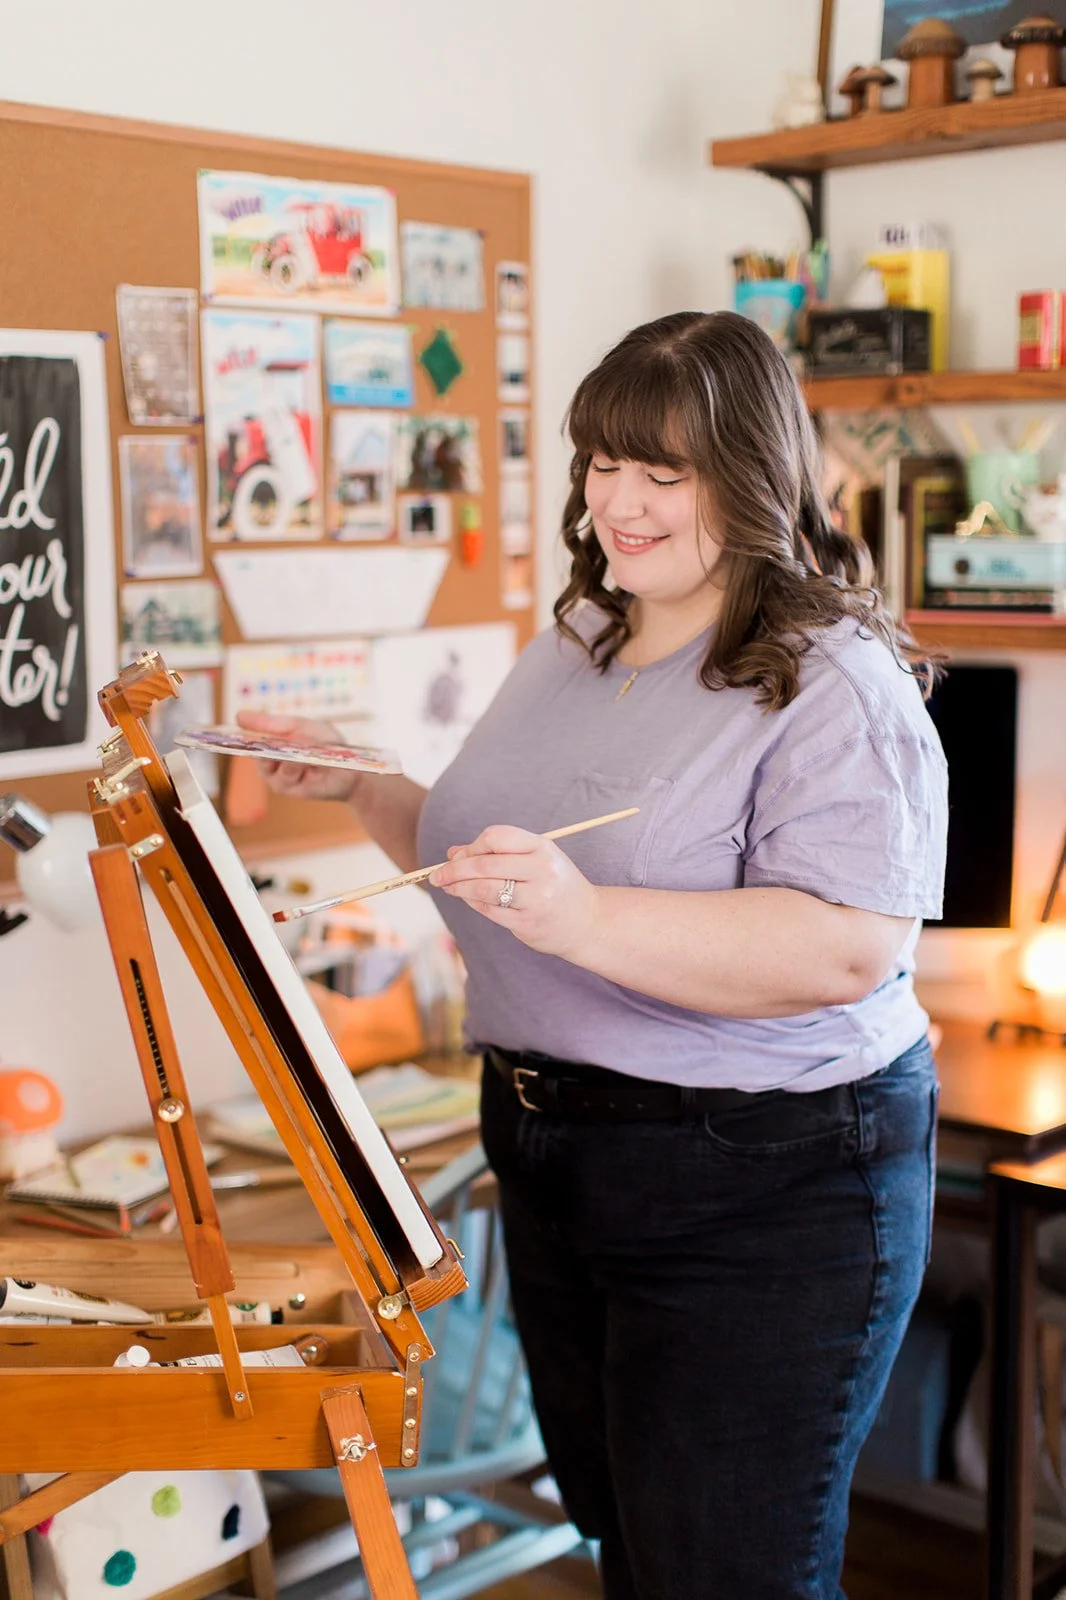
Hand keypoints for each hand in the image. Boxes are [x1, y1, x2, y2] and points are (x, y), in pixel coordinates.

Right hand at [235, 710, 362, 803]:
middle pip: (255, 754)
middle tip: (273, 734)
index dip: (235, 737)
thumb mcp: (298, 726)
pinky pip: (287, 776)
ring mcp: (280, 780)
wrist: (353, 766)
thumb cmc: (325, 745)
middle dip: (264, 743)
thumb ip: (270, 723)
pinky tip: (304, 760)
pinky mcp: (293, 791)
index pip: (246, 742)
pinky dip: (294, 765)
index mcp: (268, 748)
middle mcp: (270, 767)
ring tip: (295, 746)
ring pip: (270, 766)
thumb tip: (239, 715)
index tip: (223, 731)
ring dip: (282, 753)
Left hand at [428, 824, 603, 961]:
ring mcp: (535, 898)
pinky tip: (467, 899)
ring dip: (458, 888)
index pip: (497, 837)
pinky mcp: (527, 923)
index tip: (459, 855)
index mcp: (543, 848)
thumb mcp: (536, 859)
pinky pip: (489, 910)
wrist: (589, 922)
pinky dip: (473, 903)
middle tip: (436, 875)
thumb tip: (453, 853)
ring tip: (446, 887)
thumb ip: (497, 853)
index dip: (472, 846)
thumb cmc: (557, 885)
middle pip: (484, 865)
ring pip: (482, 889)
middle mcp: (541, 871)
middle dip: (454, 870)